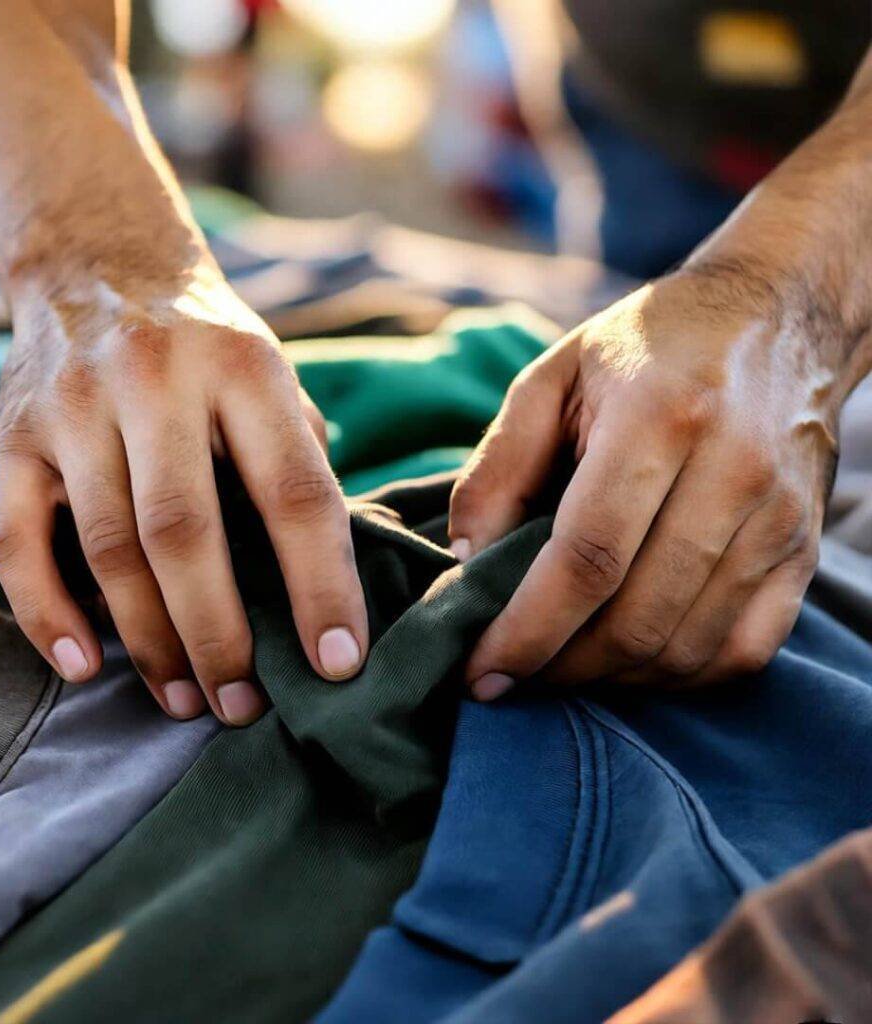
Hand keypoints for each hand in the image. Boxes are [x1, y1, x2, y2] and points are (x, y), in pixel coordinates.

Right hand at [0, 268, 366, 723]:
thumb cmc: (209, 346)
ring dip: (148, 640)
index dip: (322, 586)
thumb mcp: (273, 376)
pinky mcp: (13, 433)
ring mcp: (74, 406)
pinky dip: (46, 612)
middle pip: (185, 533)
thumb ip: (302, 460)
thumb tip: (334, 574)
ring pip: (107, 547)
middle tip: (243, 706)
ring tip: (184, 700)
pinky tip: (85, 665)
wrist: (98, 264)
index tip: (340, 663)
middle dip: (219, 635)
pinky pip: (15, 539)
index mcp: (244, 369)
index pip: (294, 493)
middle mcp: (155, 379)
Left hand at [449, 266, 837, 697]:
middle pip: (637, 618)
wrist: (776, 317)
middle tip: (510, 675)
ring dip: (610, 678)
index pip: (587, 559)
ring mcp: (778, 520)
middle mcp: (732, 473)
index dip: (527, 630)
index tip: (481, 671)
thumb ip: (497, 469)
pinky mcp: (803, 551)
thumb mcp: (550, 379)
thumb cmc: (646, 347)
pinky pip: (743, 651)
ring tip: (558, 666)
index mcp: (660, 417)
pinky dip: (676, 676)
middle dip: (559, 667)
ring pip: (686, 646)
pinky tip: (628, 661)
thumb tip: (465, 564)